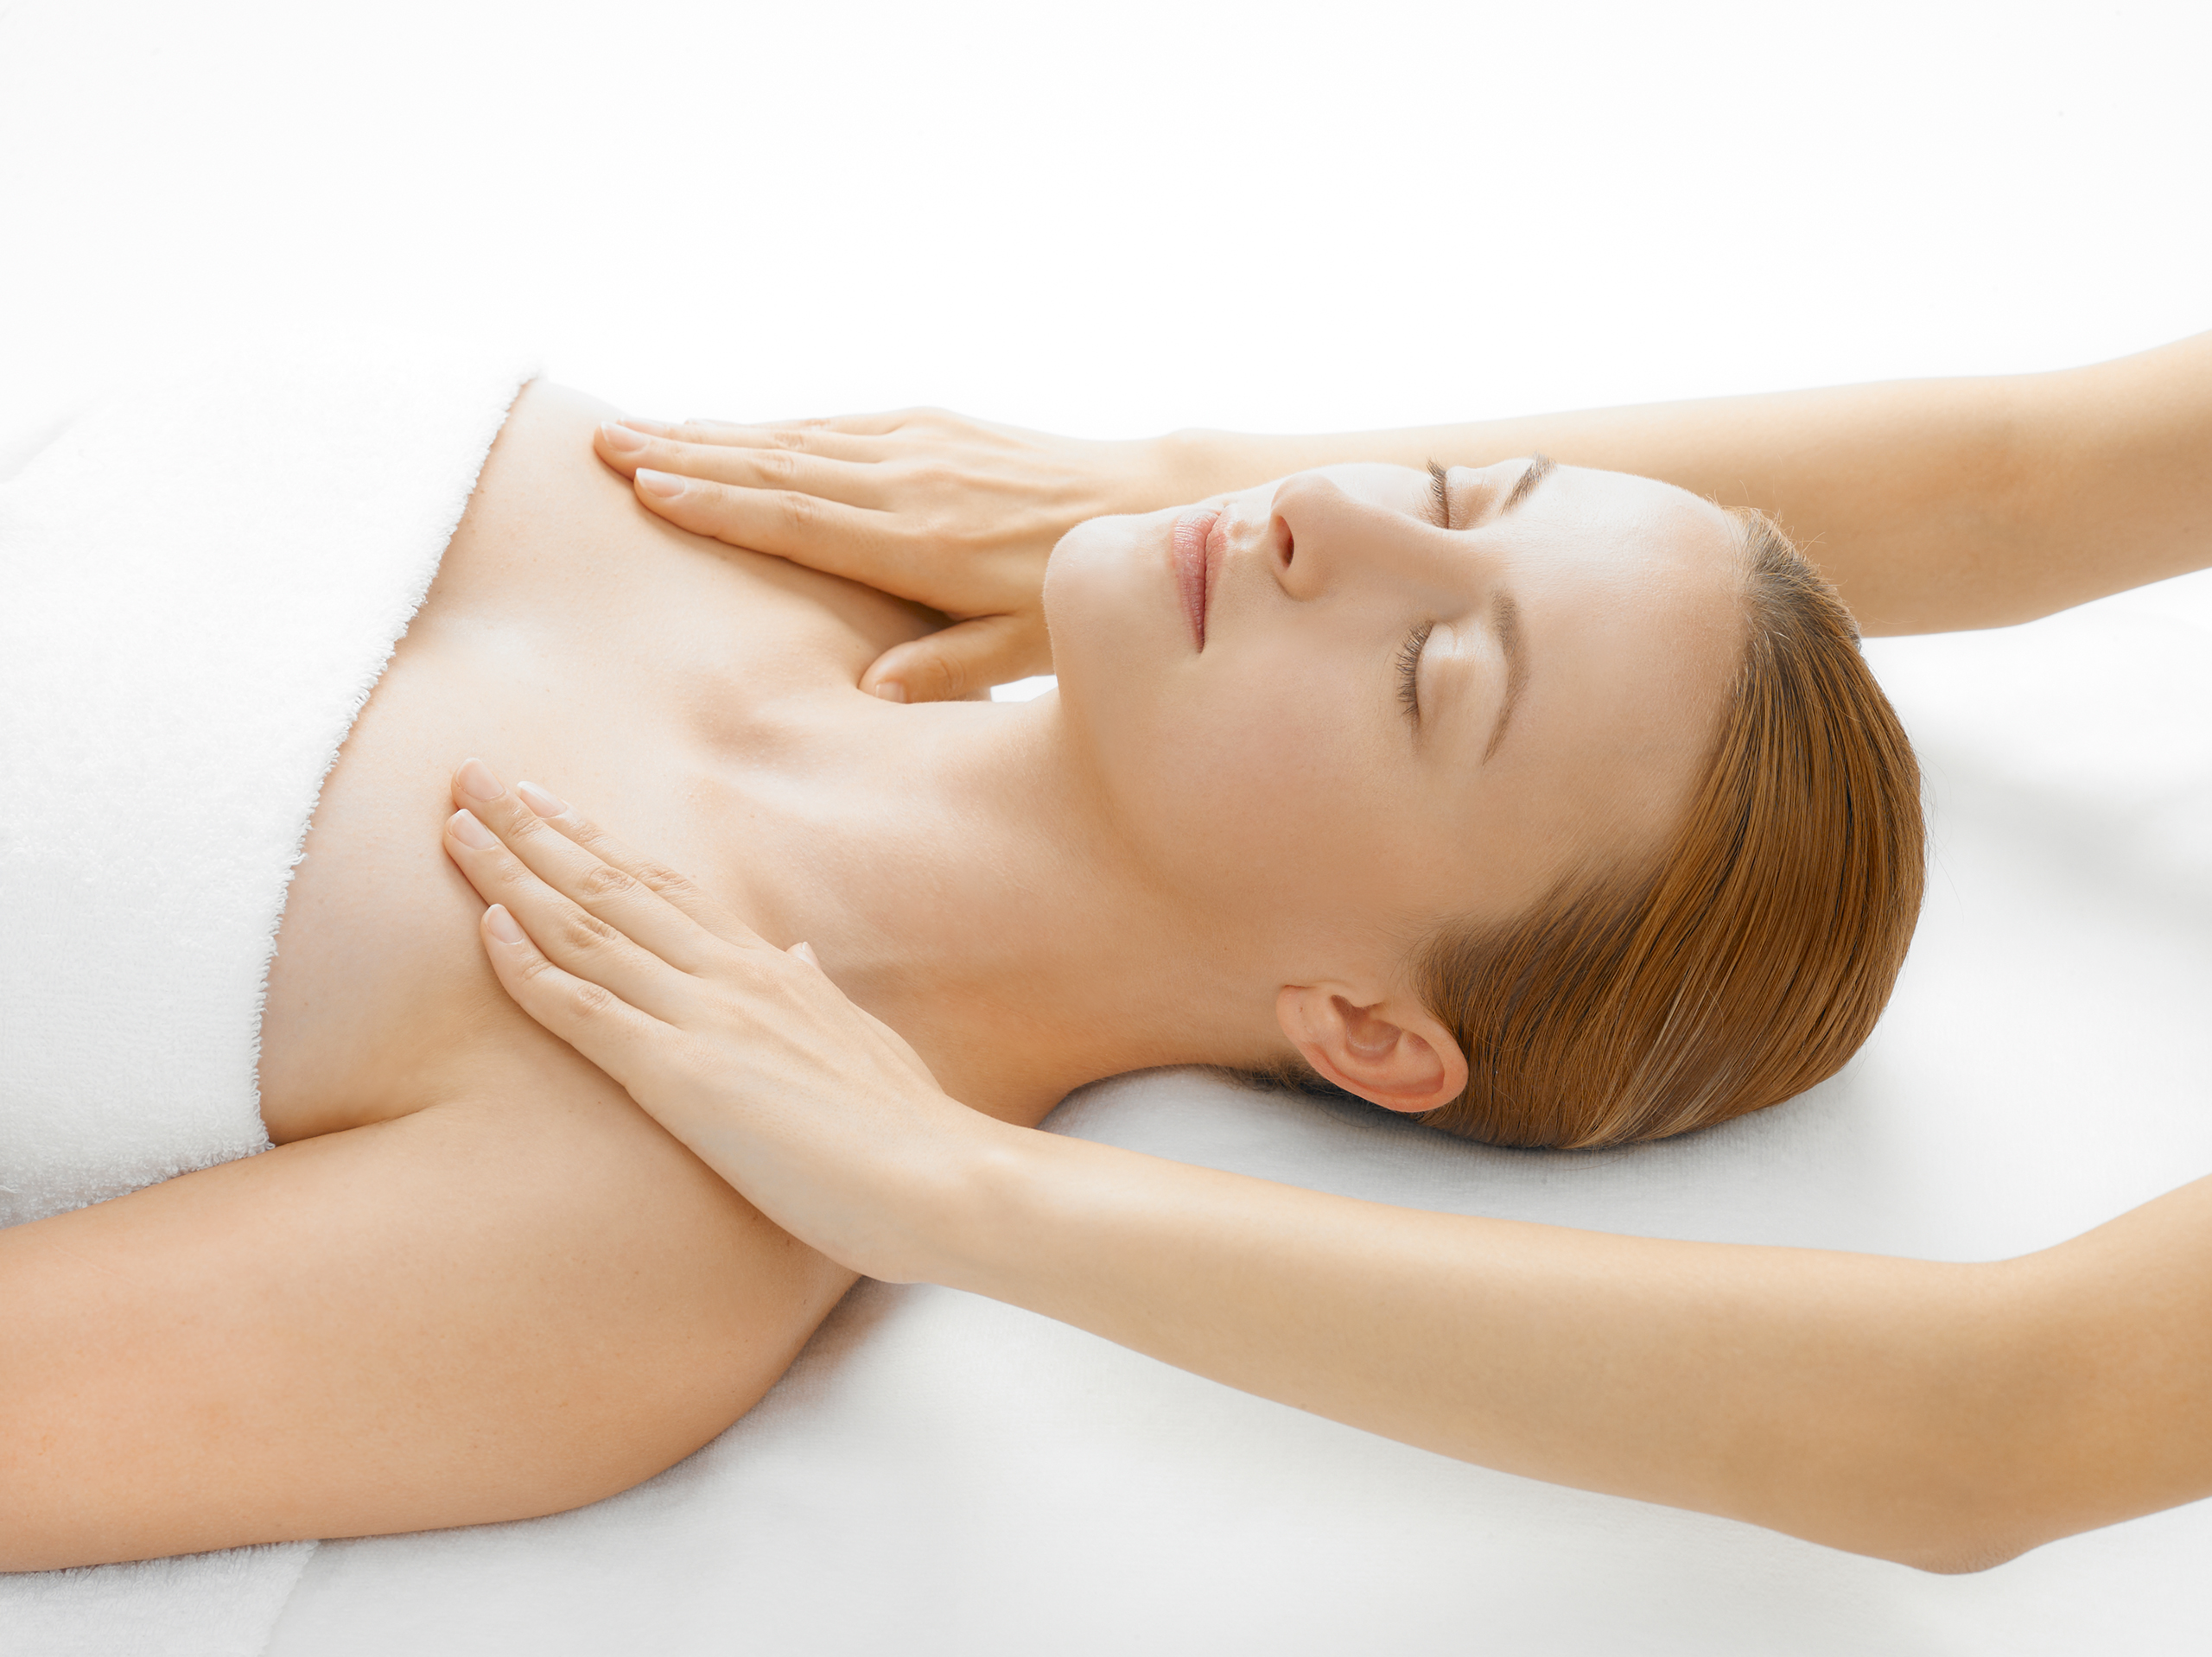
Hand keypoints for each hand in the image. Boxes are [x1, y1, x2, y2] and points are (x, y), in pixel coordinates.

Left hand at [439, 758, 999, 1281]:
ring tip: (456, 824)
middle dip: (535, 827)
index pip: (665, 885)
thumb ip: (819, 993)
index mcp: (770, 968)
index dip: (597, 841)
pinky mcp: (683, 1076)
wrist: (942, 1179)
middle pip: (612, 881)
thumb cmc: (908, 1130)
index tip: (547, 802)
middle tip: (474, 776)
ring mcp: (705, 1017)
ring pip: (586, 926)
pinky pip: (588, 1008)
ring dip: (512, 873)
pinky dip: (530, 965)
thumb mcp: (862, 1040)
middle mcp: (731, 973)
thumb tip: (797, 955)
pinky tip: (484, 926)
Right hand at [591, 408, 1192, 700]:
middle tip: (603, 440)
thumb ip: (954, 670)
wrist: (1148, 497)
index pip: (800, 519)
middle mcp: (913, 482)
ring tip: (644, 425)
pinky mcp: (939, 427)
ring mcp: (925, 445)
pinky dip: (780, 428)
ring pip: (800, 438)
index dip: (719, 504)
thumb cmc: (1081, 590)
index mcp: (925, 543)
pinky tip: (740, 430)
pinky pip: (841, 425)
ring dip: (719, 433)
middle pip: (780, 466)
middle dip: (689, 452)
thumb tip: (873, 695)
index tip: (646, 485)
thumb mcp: (1030, 648)